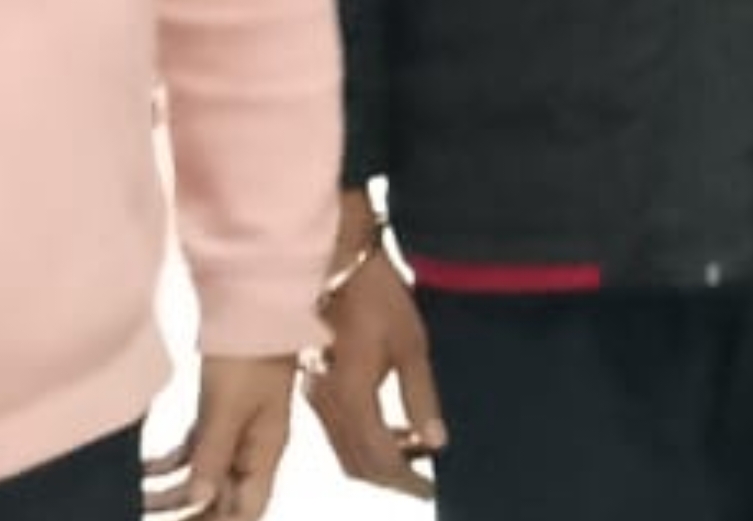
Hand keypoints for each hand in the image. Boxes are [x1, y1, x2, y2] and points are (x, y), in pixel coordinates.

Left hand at [142, 355, 292, 517]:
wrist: (255, 304)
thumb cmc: (248, 353)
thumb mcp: (226, 407)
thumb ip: (211, 456)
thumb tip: (198, 499)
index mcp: (267, 450)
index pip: (249, 509)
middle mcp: (255, 447)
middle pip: (225, 499)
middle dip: (192, 514)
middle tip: (152, 519)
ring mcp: (238, 430)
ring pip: (205, 477)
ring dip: (175, 494)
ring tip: (140, 502)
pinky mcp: (220, 413)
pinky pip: (194, 452)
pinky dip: (170, 466)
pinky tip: (143, 472)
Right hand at [303, 199, 445, 497]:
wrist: (339, 266)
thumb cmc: (379, 298)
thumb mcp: (412, 344)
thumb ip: (421, 397)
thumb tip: (437, 441)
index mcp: (351, 394)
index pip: (379, 457)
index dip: (407, 478)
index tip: (431, 487)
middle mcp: (326, 403)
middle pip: (359, 463)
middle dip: (394, 478)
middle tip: (426, 479)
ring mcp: (317, 397)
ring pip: (346, 451)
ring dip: (380, 462)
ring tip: (417, 454)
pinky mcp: (316, 388)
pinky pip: (339, 433)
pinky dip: (367, 443)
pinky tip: (395, 432)